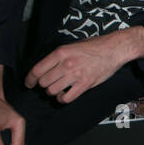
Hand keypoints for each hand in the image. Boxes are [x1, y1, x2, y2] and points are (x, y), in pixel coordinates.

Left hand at [24, 28, 143, 102]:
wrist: (114, 49)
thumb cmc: (94, 46)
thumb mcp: (72, 45)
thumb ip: (59, 56)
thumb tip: (46, 67)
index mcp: (61, 53)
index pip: (37, 70)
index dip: (30, 79)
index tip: (29, 84)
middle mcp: (66, 64)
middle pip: (44, 82)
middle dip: (43, 85)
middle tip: (48, 84)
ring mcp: (75, 75)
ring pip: (52, 91)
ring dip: (53, 92)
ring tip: (58, 89)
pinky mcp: (85, 84)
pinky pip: (66, 98)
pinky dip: (62, 99)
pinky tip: (65, 95)